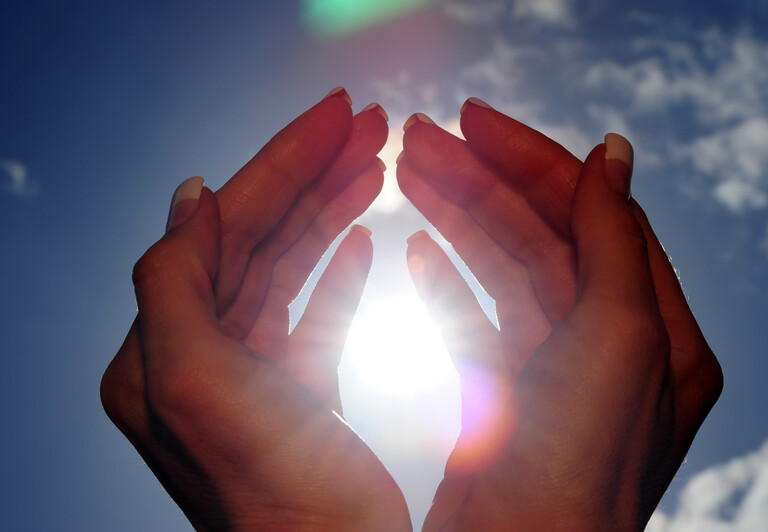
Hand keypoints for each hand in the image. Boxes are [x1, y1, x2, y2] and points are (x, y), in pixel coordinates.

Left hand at [101, 90, 410, 530]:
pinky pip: (313, 313)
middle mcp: (198, 355)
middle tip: (367, 123)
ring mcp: (250, 373)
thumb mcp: (195, 384)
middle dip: (312, 173)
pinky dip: (337, 271)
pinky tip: (365, 239)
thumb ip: (173, 282)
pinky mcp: (296, 393)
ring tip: (375, 161)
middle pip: (258, 238)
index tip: (335, 113)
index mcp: (163, 349)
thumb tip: (192, 195)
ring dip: (331, 211)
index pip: (223, 229)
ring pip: (289, 268)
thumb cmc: (271, 496)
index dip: (280, 163)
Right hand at [400, 104, 722, 529]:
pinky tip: (415, 251)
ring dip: (457, 220)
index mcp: (659, 333)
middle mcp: (613, 348)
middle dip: (480, 181)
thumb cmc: (578, 472)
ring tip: (407, 172)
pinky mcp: (508, 397)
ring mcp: (557, 371)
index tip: (472, 119)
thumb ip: (613, 239)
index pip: (595, 216)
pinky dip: (447, 284)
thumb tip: (612, 153)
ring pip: (505, 273)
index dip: (534, 160)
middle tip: (418, 136)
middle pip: (543, 237)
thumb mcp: (619, 339)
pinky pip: (478, 322)